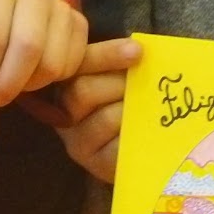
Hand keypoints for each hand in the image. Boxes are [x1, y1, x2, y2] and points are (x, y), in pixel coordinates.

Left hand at [0, 0, 87, 107]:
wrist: (12, 4)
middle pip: (28, 49)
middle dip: (8, 85)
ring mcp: (62, 8)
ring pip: (51, 63)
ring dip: (29, 86)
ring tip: (12, 86)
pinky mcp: (79, 24)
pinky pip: (70, 66)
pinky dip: (50, 82)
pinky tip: (32, 76)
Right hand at [52, 37, 142, 182]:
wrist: (136, 149)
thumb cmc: (127, 104)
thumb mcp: (119, 79)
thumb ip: (122, 64)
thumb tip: (141, 49)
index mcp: (65, 84)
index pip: (78, 64)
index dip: (107, 55)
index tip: (137, 50)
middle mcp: (64, 113)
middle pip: (82, 91)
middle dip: (118, 82)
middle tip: (144, 80)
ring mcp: (78, 142)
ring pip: (104, 118)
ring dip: (131, 107)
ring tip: (149, 104)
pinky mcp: (96, 164)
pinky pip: (117, 146)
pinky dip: (137, 133)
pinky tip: (148, 127)